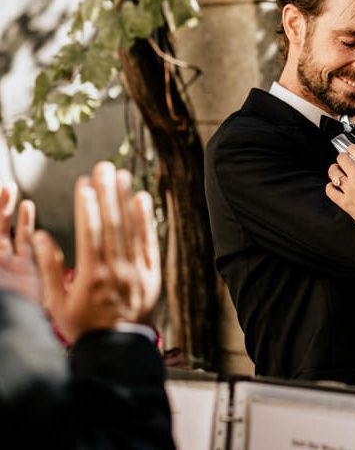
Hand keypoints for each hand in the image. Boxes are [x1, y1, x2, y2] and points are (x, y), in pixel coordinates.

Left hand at [0, 182, 39, 302]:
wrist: (12, 322)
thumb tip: (24, 232)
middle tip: (3, 187)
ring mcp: (8, 264)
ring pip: (7, 229)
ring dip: (8, 208)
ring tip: (10, 190)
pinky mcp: (26, 268)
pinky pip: (26, 240)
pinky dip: (27, 222)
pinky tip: (28, 207)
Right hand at [33, 162, 160, 343]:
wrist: (117, 349)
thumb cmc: (83, 326)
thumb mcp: (57, 303)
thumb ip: (47, 268)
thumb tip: (39, 235)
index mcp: (91, 276)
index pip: (90, 233)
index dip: (88, 206)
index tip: (84, 184)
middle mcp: (116, 269)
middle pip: (112, 224)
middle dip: (107, 193)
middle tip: (104, 168)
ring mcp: (137, 270)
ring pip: (131, 229)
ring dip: (126, 200)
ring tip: (122, 175)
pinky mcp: (152, 273)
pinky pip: (149, 242)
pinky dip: (146, 221)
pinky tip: (143, 200)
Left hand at [326, 140, 354, 239]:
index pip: (353, 149)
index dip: (353, 148)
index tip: (354, 152)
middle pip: (341, 158)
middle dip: (344, 157)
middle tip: (348, 162)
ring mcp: (350, 190)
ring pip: (333, 173)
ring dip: (335, 170)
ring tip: (341, 172)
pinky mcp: (345, 203)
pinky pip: (330, 191)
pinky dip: (330, 187)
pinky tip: (336, 186)